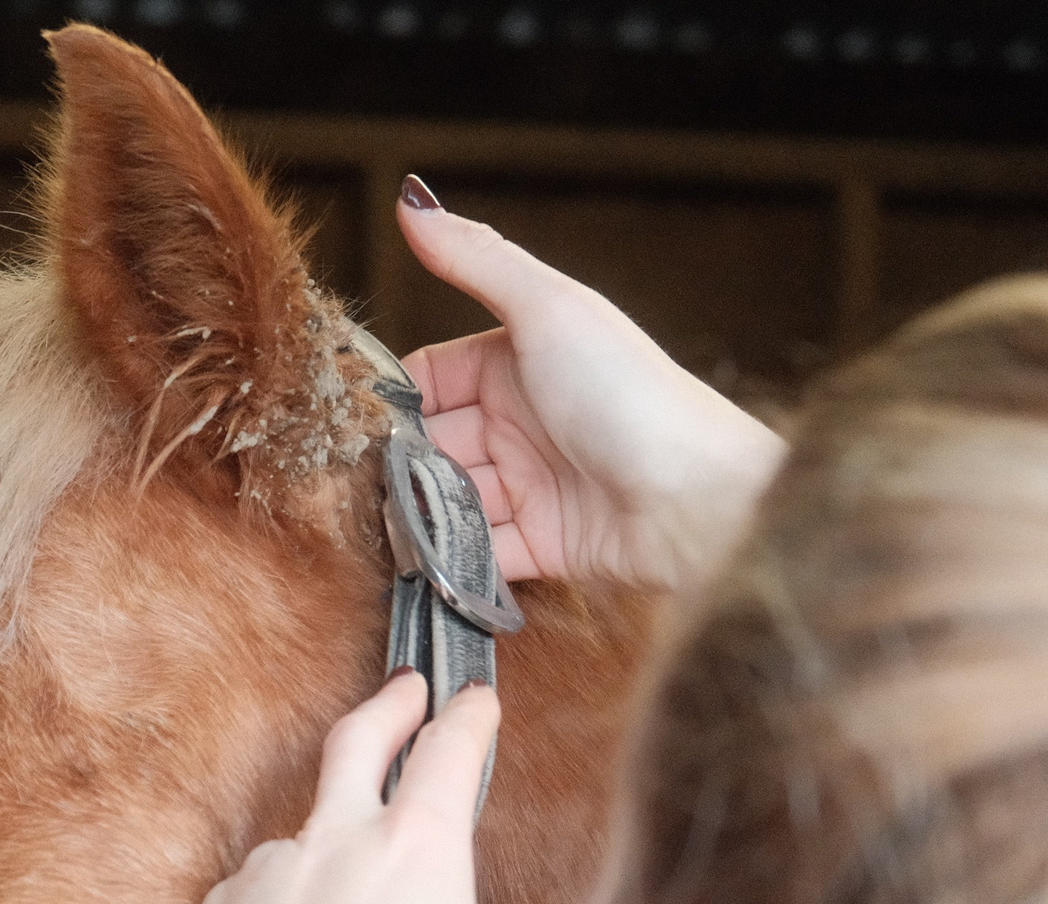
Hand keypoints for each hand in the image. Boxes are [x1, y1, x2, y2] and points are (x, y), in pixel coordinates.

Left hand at [179, 673, 594, 903]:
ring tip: (359, 892)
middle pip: (359, 738)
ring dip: (339, 835)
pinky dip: (293, 898)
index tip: (479, 701)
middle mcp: (339, 838)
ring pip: (311, 828)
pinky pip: (266, 886)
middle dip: (390, 704)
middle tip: (408, 689)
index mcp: (420, 849)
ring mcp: (272, 868)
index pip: (450, 748)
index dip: (470, 716)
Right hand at [395, 181, 785, 590]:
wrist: (697, 499)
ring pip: (448, 500)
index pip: (435, 375)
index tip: (350, 418)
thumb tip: (411, 199)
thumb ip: (475, 259)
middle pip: (434, 442)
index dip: (396, 395)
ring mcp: (531, 485)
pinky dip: (448, 560)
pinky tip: (420, 560)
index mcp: (522, 360)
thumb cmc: (632, 394)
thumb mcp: (548, 308)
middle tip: (356, 480)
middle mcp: (523, 421)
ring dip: (418, 513)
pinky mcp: (540, 547)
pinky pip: (477, 554)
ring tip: (384, 523)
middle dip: (399, 461)